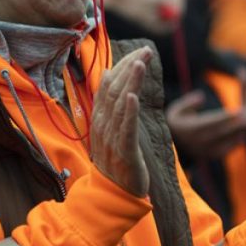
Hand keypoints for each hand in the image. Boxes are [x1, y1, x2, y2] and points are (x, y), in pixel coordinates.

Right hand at [91, 47, 151, 196]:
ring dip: (130, 83)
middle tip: (145, 51)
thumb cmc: (115, 160)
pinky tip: (133, 97)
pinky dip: (128, 113)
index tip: (138, 51)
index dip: (122, 66)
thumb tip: (107, 73)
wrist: (113, 195)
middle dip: (130, 68)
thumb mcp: (111, 128)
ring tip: (139, 64)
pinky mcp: (124, 153)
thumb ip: (109, 102)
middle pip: (115, 91)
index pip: (109, 86)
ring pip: (120, 105)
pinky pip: (126, 130)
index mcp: (100, 118)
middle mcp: (103, 126)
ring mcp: (112, 139)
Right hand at [166, 90, 245, 161]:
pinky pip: (224, 151)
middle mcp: (198, 141)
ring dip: (237, 134)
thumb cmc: (176, 123)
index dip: (225, 117)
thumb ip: (189, 102)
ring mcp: (204, 151)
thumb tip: (201, 97)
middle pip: (221, 133)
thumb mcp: (176, 110)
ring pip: (225, 143)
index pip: (211, 122)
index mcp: (191, 128)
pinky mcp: (209, 156)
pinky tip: (243, 135)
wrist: (171, 147)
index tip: (239, 111)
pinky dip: (235, 144)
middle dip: (236, 125)